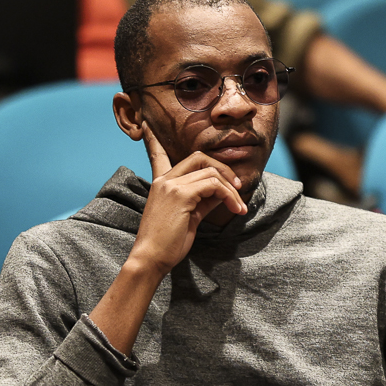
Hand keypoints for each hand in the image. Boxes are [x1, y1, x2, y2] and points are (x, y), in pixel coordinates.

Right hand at [87, 127, 248, 354]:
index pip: (158, 154)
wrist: (150, 259)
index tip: (146, 127)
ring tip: (239, 206)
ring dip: (231, 189)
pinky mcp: (182, 195)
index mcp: (161, 183)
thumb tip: (223, 191)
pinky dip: (229, 195)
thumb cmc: (167, 243)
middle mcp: (164, 180)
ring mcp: (172, 185)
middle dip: (224, 169)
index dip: (155, 140)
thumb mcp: (188, 217)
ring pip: (212, 172)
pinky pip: (214, 185)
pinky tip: (235, 208)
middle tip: (237, 187)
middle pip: (200, 157)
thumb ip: (203, 200)